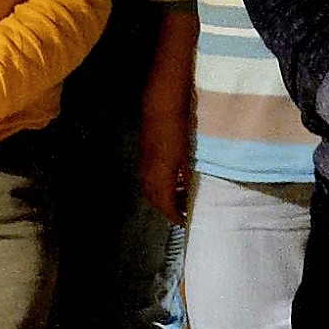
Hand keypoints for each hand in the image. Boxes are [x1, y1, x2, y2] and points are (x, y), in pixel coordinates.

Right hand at [138, 74, 194, 223]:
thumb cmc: (178, 127)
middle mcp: (149, 172)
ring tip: (178, 198)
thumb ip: (183, 174)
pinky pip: (148, 179)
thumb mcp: (185, 153)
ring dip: (161, 197)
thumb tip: (185, 192)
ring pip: (149, 189)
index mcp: (161, 173)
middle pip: (154, 199)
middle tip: (181, 213)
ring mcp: (144, 163)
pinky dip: (158, 186)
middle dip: (166, 209)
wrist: (160, 106)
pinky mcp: (143, 156)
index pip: (165, 202)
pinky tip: (171, 182)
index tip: (182, 222)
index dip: (173, 214)